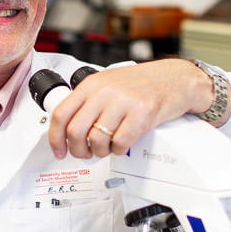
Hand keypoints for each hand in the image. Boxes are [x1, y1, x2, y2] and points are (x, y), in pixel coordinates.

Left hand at [47, 58, 228, 158]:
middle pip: (76, 131)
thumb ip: (88, 101)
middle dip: (78, 150)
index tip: (59, 150)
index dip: (55, 138)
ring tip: (107, 148)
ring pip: (97, 140)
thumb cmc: (142, 83)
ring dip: (100, 152)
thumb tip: (68, 127)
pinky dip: (119, 150)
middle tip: (85, 153)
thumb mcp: (108, 84)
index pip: (61, 114)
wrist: (175, 78)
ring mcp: (123, 102)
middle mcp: (104, 92)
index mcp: (91, 85)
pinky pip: (121, 143)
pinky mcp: (142, 114)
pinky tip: (123, 145)